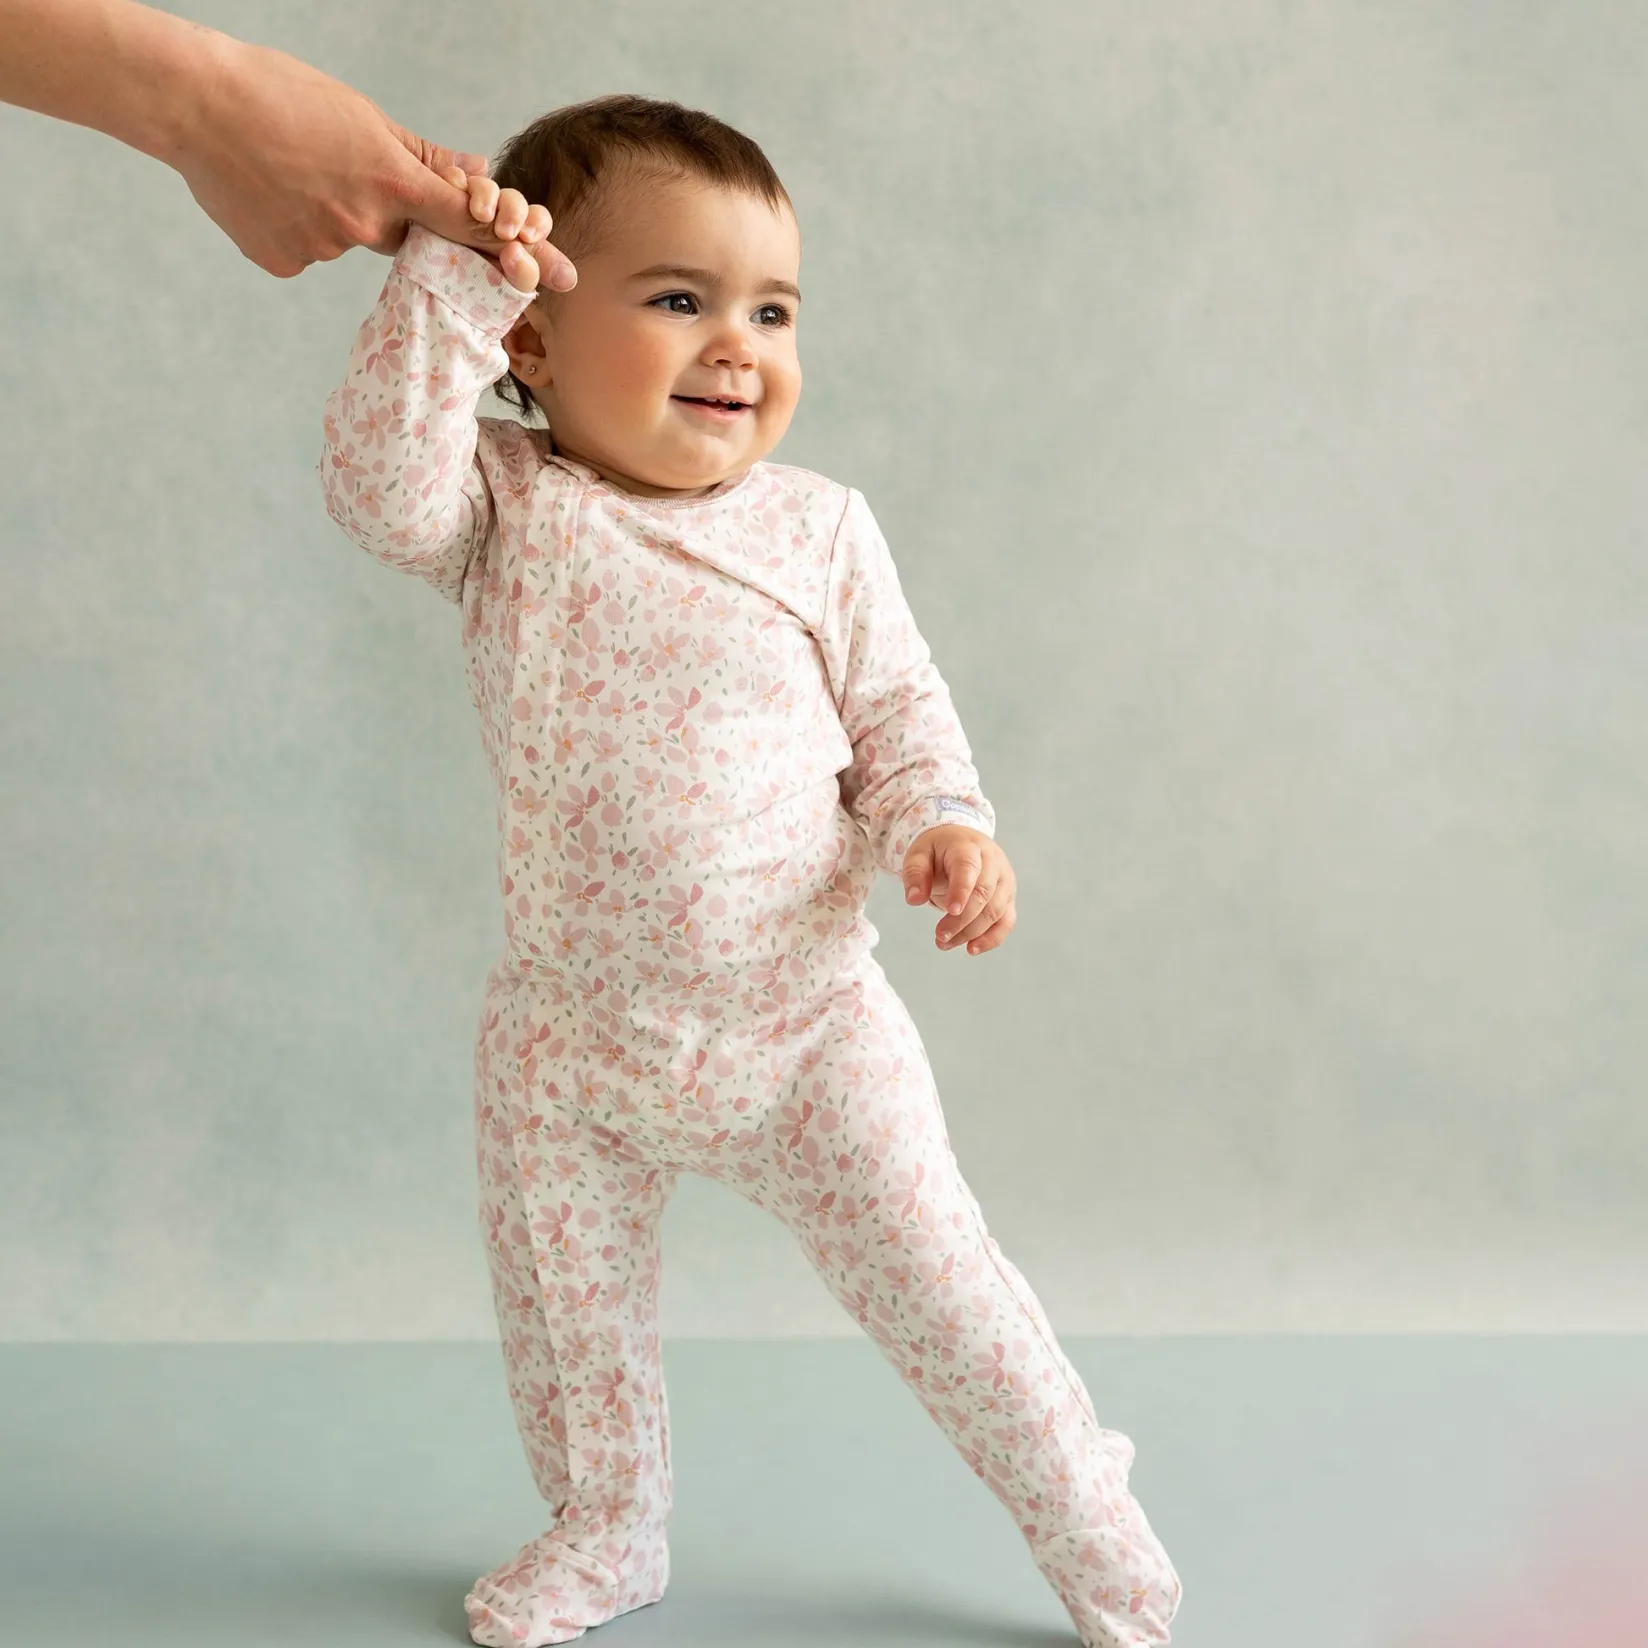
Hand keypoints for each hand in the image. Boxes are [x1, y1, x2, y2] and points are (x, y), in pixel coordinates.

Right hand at [171, 34, 575, 288]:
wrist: (191, 102)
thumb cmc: (278, 94)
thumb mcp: (362, 116)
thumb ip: (422, 158)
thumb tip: (477, 176)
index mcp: (391, 184)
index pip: (468, 225)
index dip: (514, 249)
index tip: (559, 276)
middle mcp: (364, 226)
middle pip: (404, 237)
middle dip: (385, 209)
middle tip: (334, 166)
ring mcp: (323, 249)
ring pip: (349, 241)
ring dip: (329, 210)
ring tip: (285, 166)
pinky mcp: (284, 261)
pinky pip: (306, 250)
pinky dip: (292, 226)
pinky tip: (264, 191)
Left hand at [901, 826, 1017, 956]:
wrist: (962, 844)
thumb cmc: (939, 851)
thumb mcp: (919, 854)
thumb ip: (914, 874)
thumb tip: (914, 900)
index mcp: (969, 847)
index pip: (969, 867)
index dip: (961, 889)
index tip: (951, 910)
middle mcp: (993, 862)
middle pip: (984, 893)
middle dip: (962, 919)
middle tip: (939, 936)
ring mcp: (1004, 881)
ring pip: (995, 911)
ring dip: (970, 932)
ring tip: (944, 943)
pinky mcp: (1008, 899)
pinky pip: (1006, 922)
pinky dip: (991, 939)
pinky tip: (971, 949)